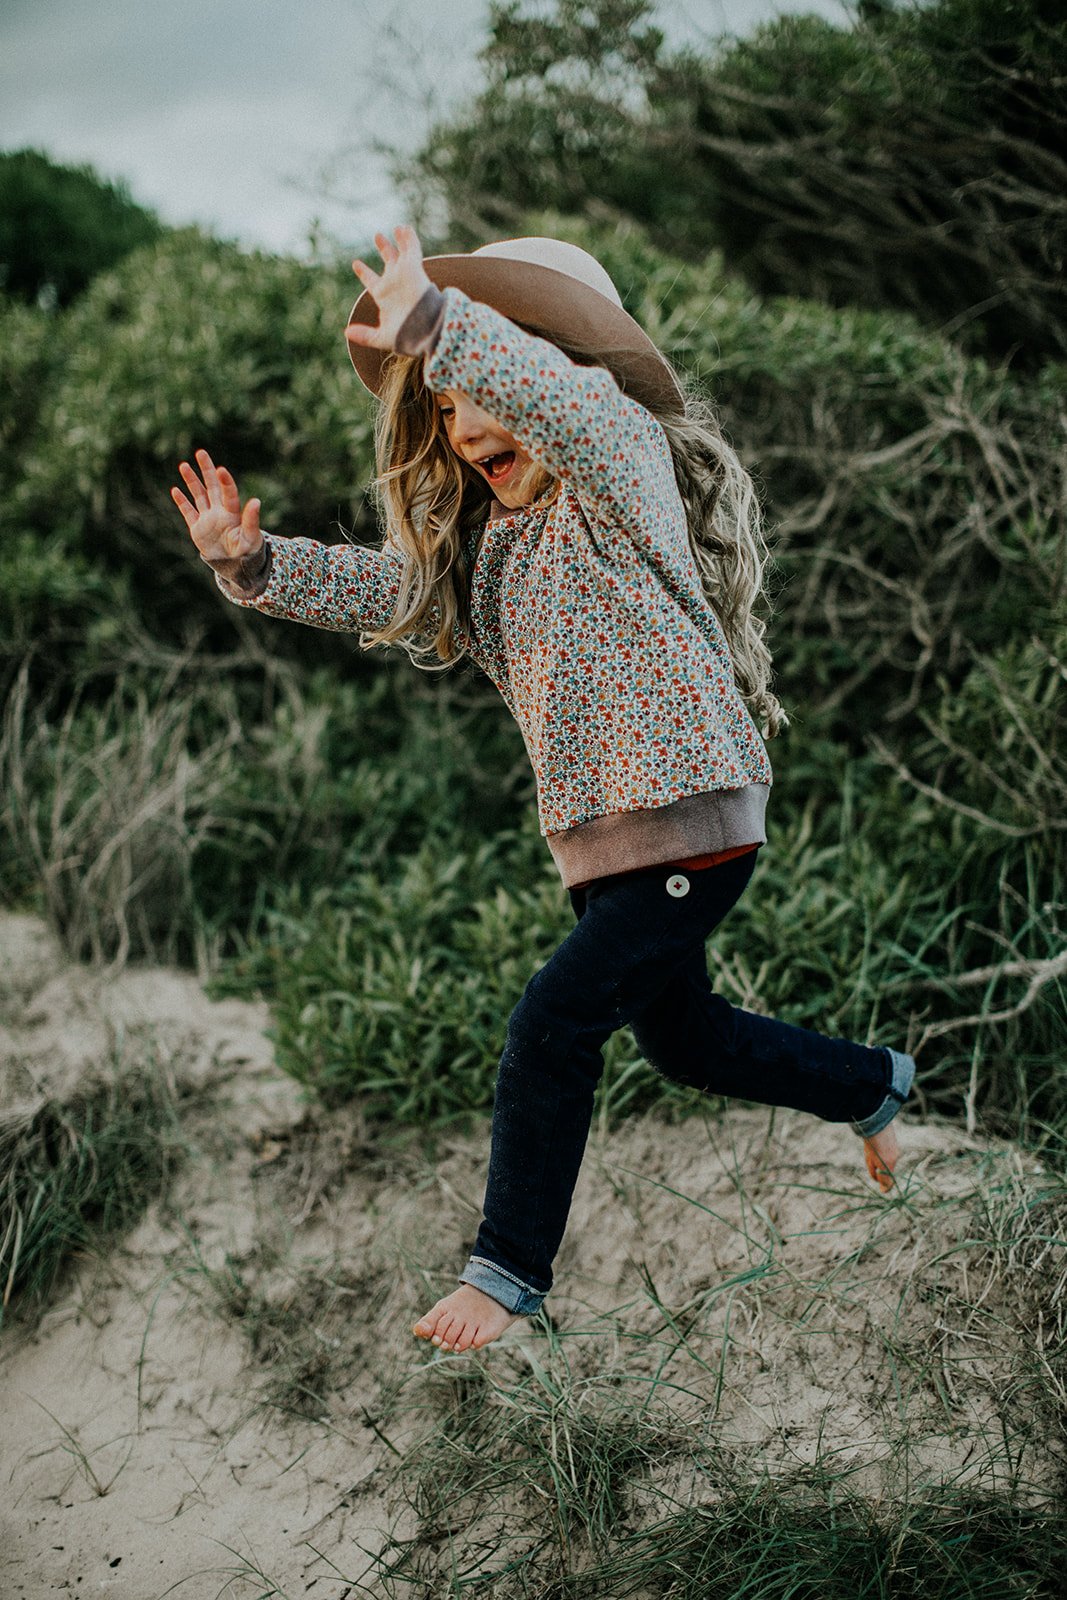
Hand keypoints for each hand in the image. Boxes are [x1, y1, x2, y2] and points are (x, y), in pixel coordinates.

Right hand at [171, 448, 262, 568]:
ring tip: (183, 465)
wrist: (235, 565)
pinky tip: (175, 490)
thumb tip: (256, 501)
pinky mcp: (198, 528)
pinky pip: (188, 512)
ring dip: (191, 481)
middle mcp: (219, 511)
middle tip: (201, 452)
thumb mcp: (251, 537)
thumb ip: (251, 520)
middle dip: (206, 470)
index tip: (221, 469)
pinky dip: (182, 502)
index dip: (225, 481)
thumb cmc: (247, 551)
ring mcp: (208, 518)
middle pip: (212, 486)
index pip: (228, 493)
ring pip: (198, 495)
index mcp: (232, 513)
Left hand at [345, 224, 431, 353]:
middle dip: (384, 248)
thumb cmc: (405, 334)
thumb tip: (347, 332)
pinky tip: (404, 228)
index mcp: (384, 295)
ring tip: (398, 227)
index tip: (356, 264)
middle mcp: (394, 282)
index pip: (372, 280)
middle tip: (377, 235)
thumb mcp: (382, 337)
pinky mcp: (414, 267)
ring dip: (399, 240)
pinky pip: (411, 248)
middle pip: (389, 261)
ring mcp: (404, 274)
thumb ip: (365, 335)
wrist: (425, 328)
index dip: (364, 272)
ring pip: (402, 252)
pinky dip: (408, 238)